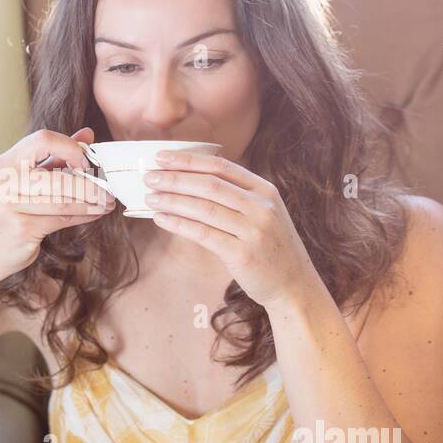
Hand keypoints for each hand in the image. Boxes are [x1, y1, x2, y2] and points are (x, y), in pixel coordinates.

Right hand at [0, 127, 115, 276]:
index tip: (87, 162)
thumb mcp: (29, 178)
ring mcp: (10, 205)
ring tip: (108, 202)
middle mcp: (5, 180)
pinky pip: (60, 219)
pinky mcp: (20, 228)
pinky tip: (95, 213)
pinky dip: (83, 215)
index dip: (70, 148)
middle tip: (110, 188)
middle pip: (58, 178)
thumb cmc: (13, 209)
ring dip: (91, 202)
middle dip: (90, 184)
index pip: (43, 140)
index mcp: (8, 161)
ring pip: (62, 201)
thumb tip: (88, 134)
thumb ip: (56, 155)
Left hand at [141, 150, 313, 308]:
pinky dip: (178, 224)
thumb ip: (236, 197)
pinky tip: (161, 219)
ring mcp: (254, 230)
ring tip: (150, 197)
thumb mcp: (263, 214)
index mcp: (265, 190)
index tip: (162, 157)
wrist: (294, 285)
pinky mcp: (242, 254)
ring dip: (172, 200)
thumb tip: (190, 182)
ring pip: (204, 208)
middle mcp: (261, 206)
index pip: (221, 166)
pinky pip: (203, 234)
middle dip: (175, 179)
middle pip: (209, 185)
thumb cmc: (269, 248)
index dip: (189, 160)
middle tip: (149, 177)